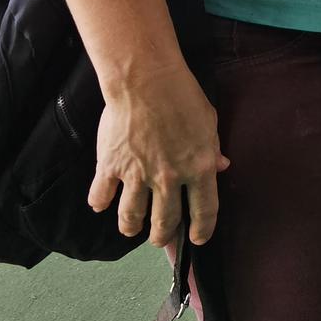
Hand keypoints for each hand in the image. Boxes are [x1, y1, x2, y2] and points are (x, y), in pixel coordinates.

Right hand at [90, 64, 228, 246]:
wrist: (146, 81)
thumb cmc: (183, 96)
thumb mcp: (208, 122)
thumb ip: (212, 149)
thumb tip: (221, 167)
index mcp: (199, 168)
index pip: (205, 210)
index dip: (203, 229)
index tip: (199, 238)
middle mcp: (169, 178)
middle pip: (165, 221)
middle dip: (163, 236)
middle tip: (160, 239)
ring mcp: (138, 175)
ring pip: (131, 217)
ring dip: (131, 227)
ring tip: (131, 229)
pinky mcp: (111, 167)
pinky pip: (101, 195)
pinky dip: (100, 203)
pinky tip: (101, 205)